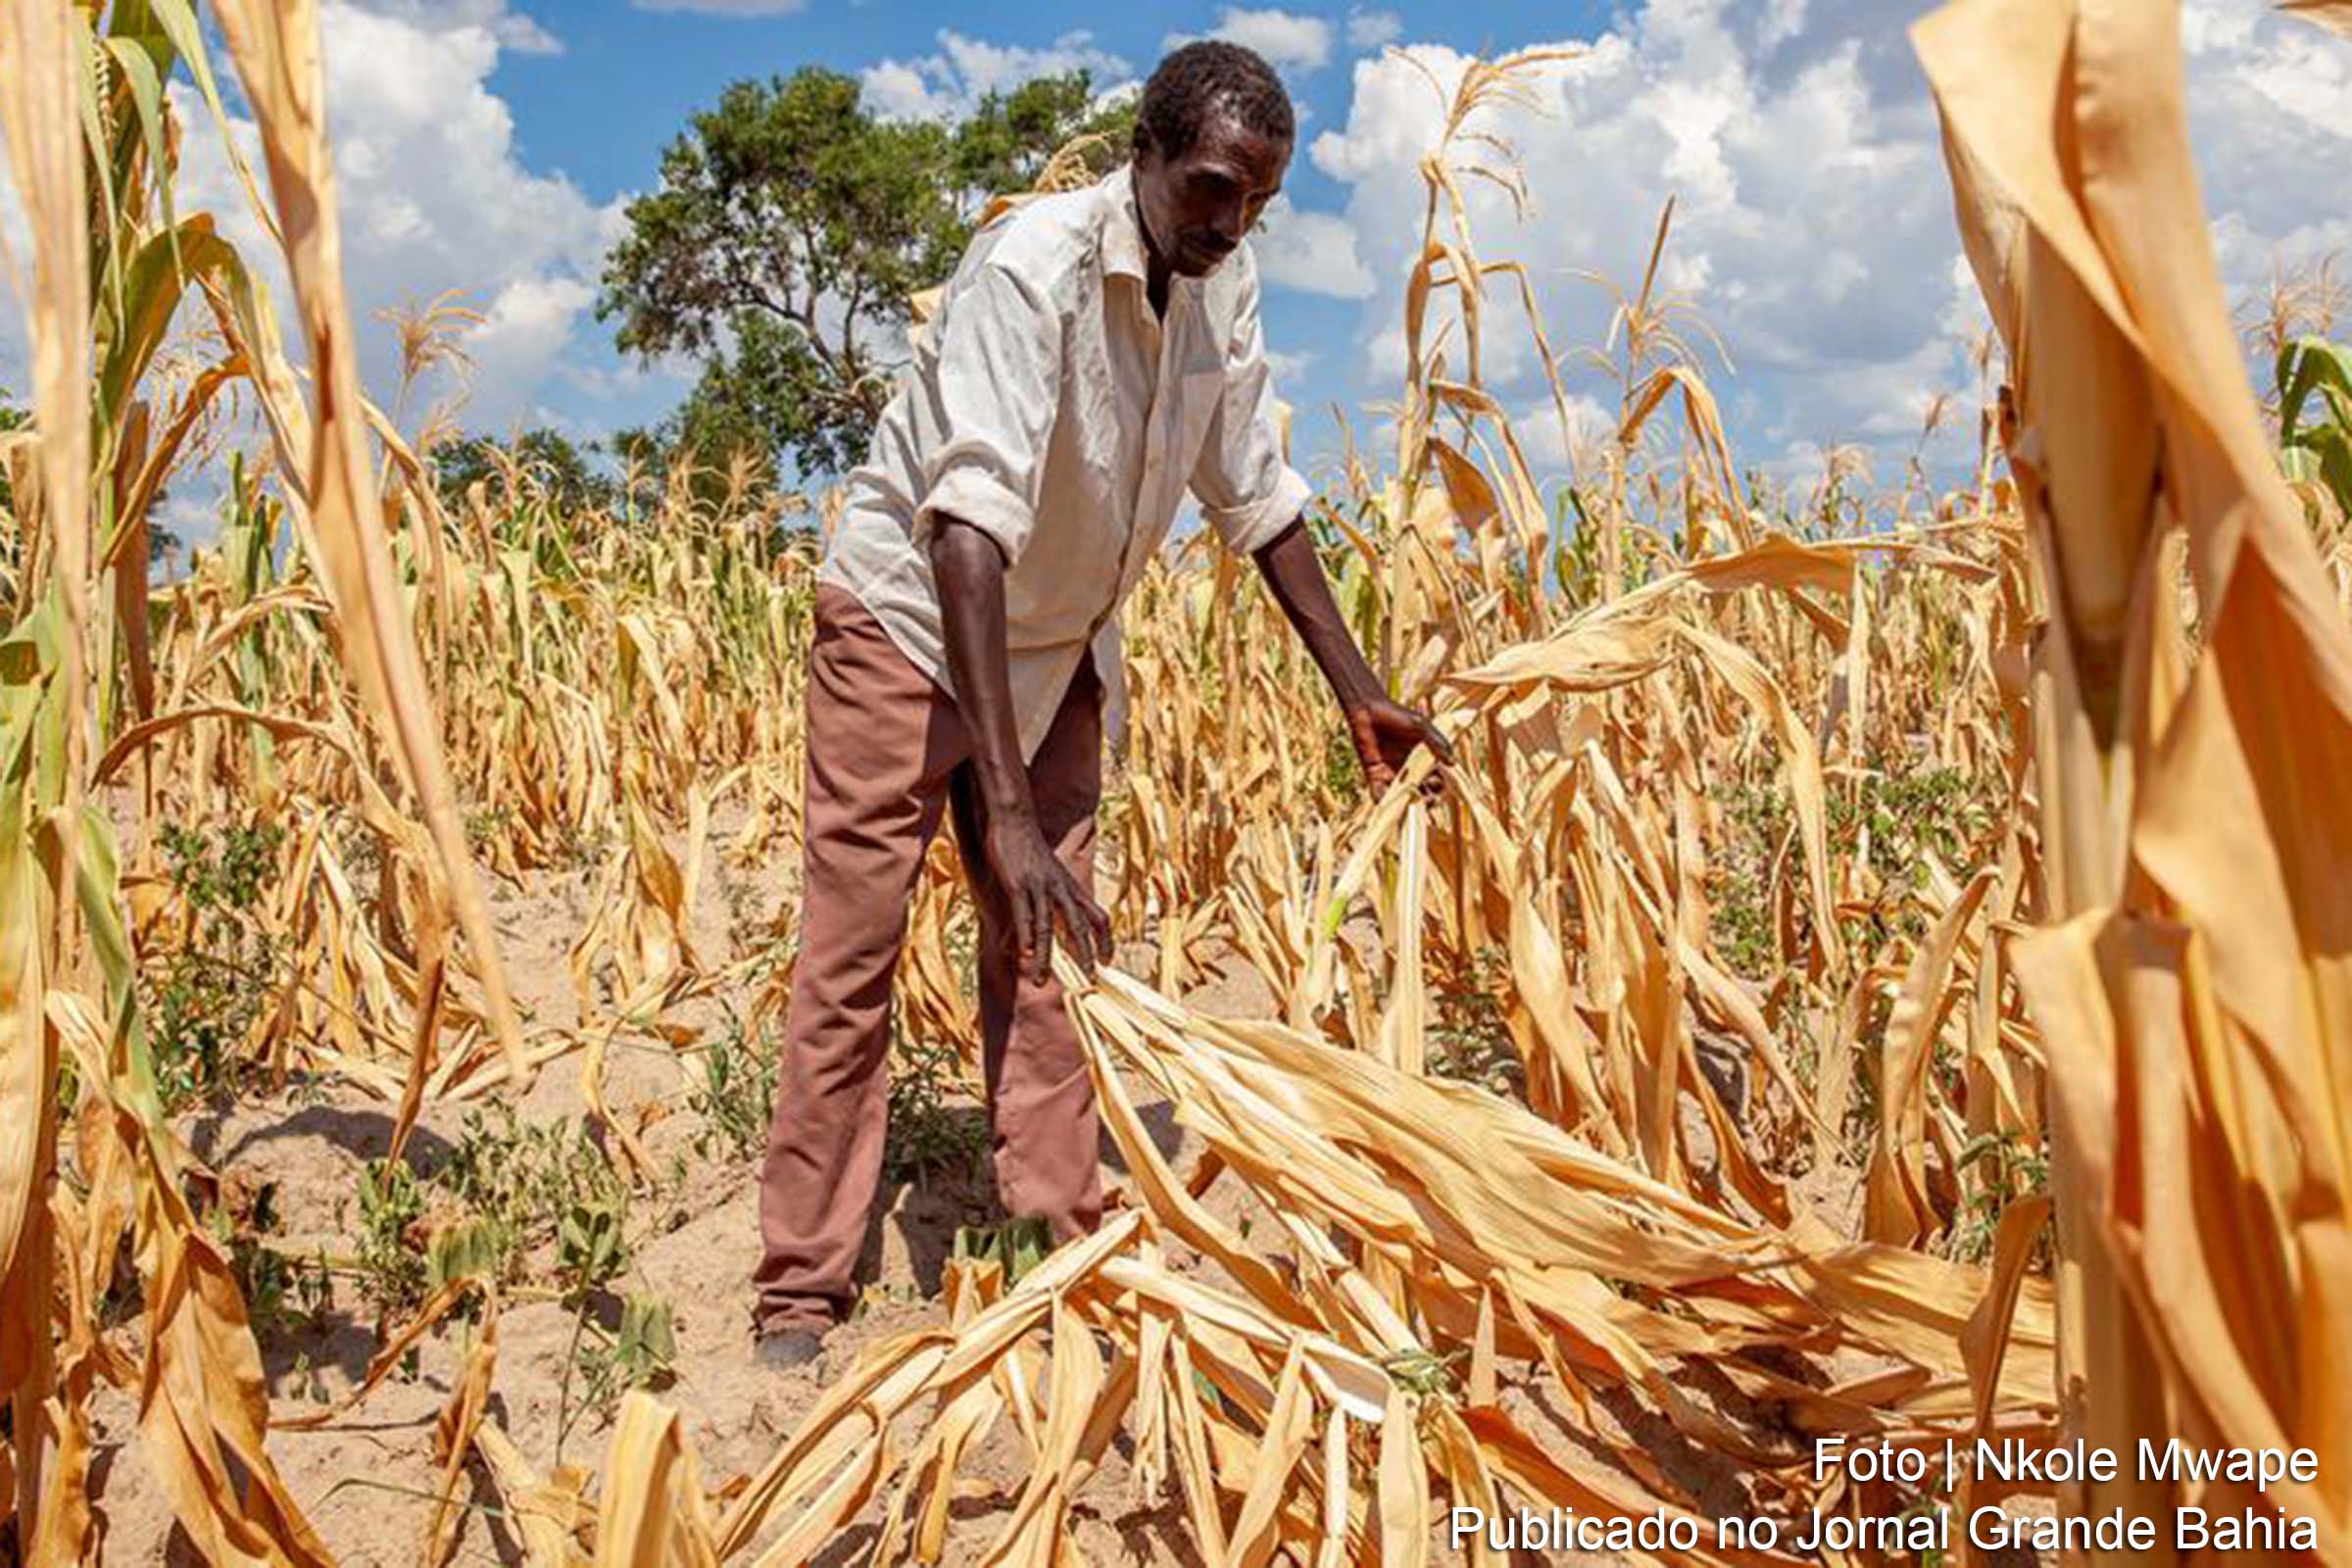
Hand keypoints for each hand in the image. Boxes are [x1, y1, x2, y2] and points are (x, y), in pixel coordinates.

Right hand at [984, 818, 1111, 984]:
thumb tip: (1052, 917)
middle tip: (1089, 980)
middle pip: (1079, 926)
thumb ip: (1052, 898)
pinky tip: (1023, 953)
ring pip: (1046, 928)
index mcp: (1071, 886)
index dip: (1105, 940)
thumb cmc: (1030, 847)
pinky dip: (1024, 936)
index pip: (1098, 916)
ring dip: (1045, 958)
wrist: (1015, 818)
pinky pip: (1024, 915)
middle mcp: (1060, 888)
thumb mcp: (1049, 874)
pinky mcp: (1018, 884)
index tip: (1107, 961)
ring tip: (1041, 981)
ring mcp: (1039, 886)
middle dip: (1085, 955)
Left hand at [1345, 696, 1453, 793]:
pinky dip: (1382, 799)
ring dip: (1407, 803)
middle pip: (1421, 792)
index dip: (1439, 787)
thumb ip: (1438, 744)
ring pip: (1402, 797)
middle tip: (1427, 798)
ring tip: (1410, 801)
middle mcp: (1409, 770)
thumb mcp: (1422, 728)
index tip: (1438, 785)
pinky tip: (1387, 800)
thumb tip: (1453, 763)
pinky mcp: (1374, 774)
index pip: (1436, 780)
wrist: (1369, 710)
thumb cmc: (1398, 715)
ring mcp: (1391, 774)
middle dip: (1427, 799)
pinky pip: (1379, 793)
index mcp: (1423, 760)